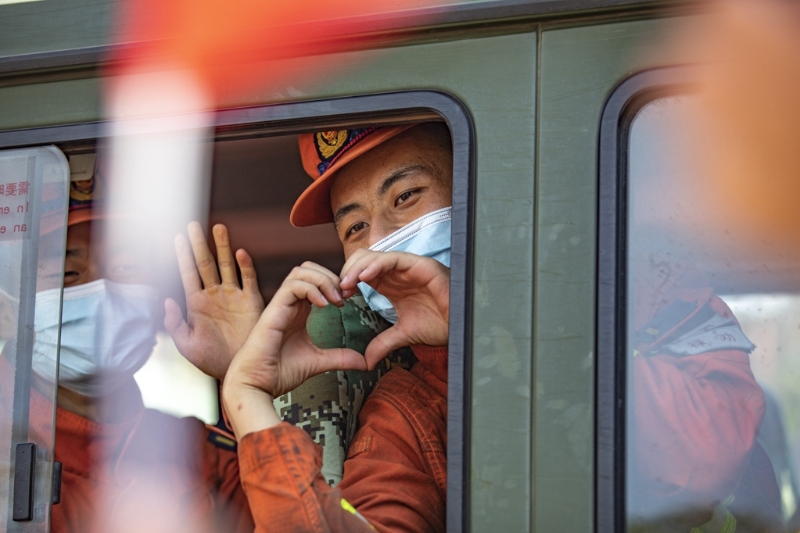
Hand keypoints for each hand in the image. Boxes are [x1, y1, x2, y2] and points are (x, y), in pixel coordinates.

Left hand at [164, 222, 264, 379]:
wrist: (241, 371)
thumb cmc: (213, 362)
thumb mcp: (188, 347)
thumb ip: (175, 325)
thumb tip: (168, 301)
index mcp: (197, 304)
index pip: (188, 274)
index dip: (182, 256)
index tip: (176, 237)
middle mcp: (215, 295)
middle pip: (206, 263)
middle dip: (199, 243)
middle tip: (193, 224)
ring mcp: (234, 297)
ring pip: (227, 265)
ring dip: (222, 247)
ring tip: (218, 227)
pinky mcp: (252, 302)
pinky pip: (248, 280)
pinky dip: (245, 266)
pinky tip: (240, 252)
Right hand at [222, 262, 366, 437]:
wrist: (258, 385)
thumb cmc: (279, 372)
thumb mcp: (318, 361)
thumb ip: (340, 357)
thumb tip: (364, 362)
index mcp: (298, 310)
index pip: (315, 280)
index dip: (334, 284)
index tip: (348, 302)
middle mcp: (289, 303)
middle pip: (308, 269)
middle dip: (330, 276)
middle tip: (344, 297)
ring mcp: (280, 305)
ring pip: (301, 272)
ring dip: (323, 280)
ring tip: (336, 300)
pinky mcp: (273, 310)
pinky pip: (293, 286)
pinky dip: (311, 289)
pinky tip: (324, 306)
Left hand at [339, 249, 449, 368]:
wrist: (462, 326)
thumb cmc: (440, 324)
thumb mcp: (404, 335)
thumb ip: (383, 343)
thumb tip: (366, 362)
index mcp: (391, 284)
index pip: (362, 273)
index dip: (348, 281)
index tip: (338, 298)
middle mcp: (397, 272)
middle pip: (363, 260)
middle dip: (348, 272)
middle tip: (340, 291)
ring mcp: (408, 266)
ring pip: (374, 256)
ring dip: (357, 268)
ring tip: (347, 284)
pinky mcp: (419, 264)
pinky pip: (393, 259)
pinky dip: (376, 265)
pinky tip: (364, 278)